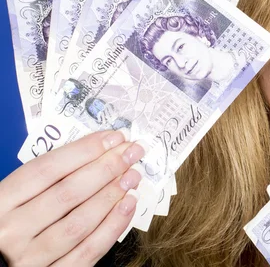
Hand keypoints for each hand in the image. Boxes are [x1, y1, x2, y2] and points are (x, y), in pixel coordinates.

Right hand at [0, 130, 144, 265]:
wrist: (0, 266)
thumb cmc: (15, 223)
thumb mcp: (19, 197)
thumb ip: (50, 179)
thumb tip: (101, 152)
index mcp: (0, 202)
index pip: (47, 169)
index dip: (85, 150)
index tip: (114, 138)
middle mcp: (11, 230)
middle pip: (67, 193)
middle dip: (106, 168)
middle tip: (132, 152)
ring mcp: (30, 257)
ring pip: (80, 222)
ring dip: (112, 195)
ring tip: (133, 176)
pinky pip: (88, 251)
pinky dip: (113, 226)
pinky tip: (128, 205)